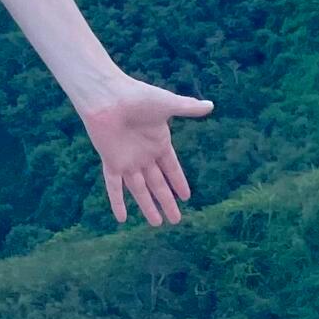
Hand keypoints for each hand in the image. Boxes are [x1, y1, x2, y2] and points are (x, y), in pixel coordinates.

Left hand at [72, 75, 213, 226]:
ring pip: (139, 189)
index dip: (179, 182)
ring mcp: (127, 160)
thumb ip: (188, 108)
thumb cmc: (137, 96)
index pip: (171, 168)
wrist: (107, 95)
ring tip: (157, 223)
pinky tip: (122, 218)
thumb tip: (211, 105)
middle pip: (158, 184)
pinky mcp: (111, 161)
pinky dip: (117, 201)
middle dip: (167, 201)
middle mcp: (144, 155)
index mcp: (159, 142)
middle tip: (176, 220)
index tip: (186, 197)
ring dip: (147, 206)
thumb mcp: (167, 104)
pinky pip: (114, 186)